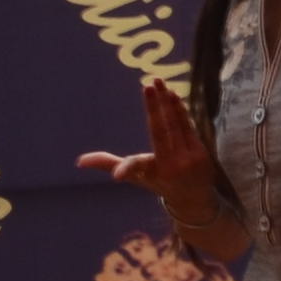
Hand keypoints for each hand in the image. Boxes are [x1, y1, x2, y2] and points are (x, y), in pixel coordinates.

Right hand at [76, 79, 233, 244]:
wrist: (194, 198)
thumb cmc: (159, 182)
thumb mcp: (134, 176)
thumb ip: (108, 164)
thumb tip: (79, 162)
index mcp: (151, 174)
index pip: (135, 168)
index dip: (126, 169)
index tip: (117, 176)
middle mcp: (170, 168)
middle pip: (160, 132)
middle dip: (154, 108)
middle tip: (148, 86)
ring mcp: (188, 160)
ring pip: (175, 124)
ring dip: (167, 101)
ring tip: (158, 82)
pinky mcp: (201, 152)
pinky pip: (188, 126)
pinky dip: (180, 110)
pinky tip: (172, 94)